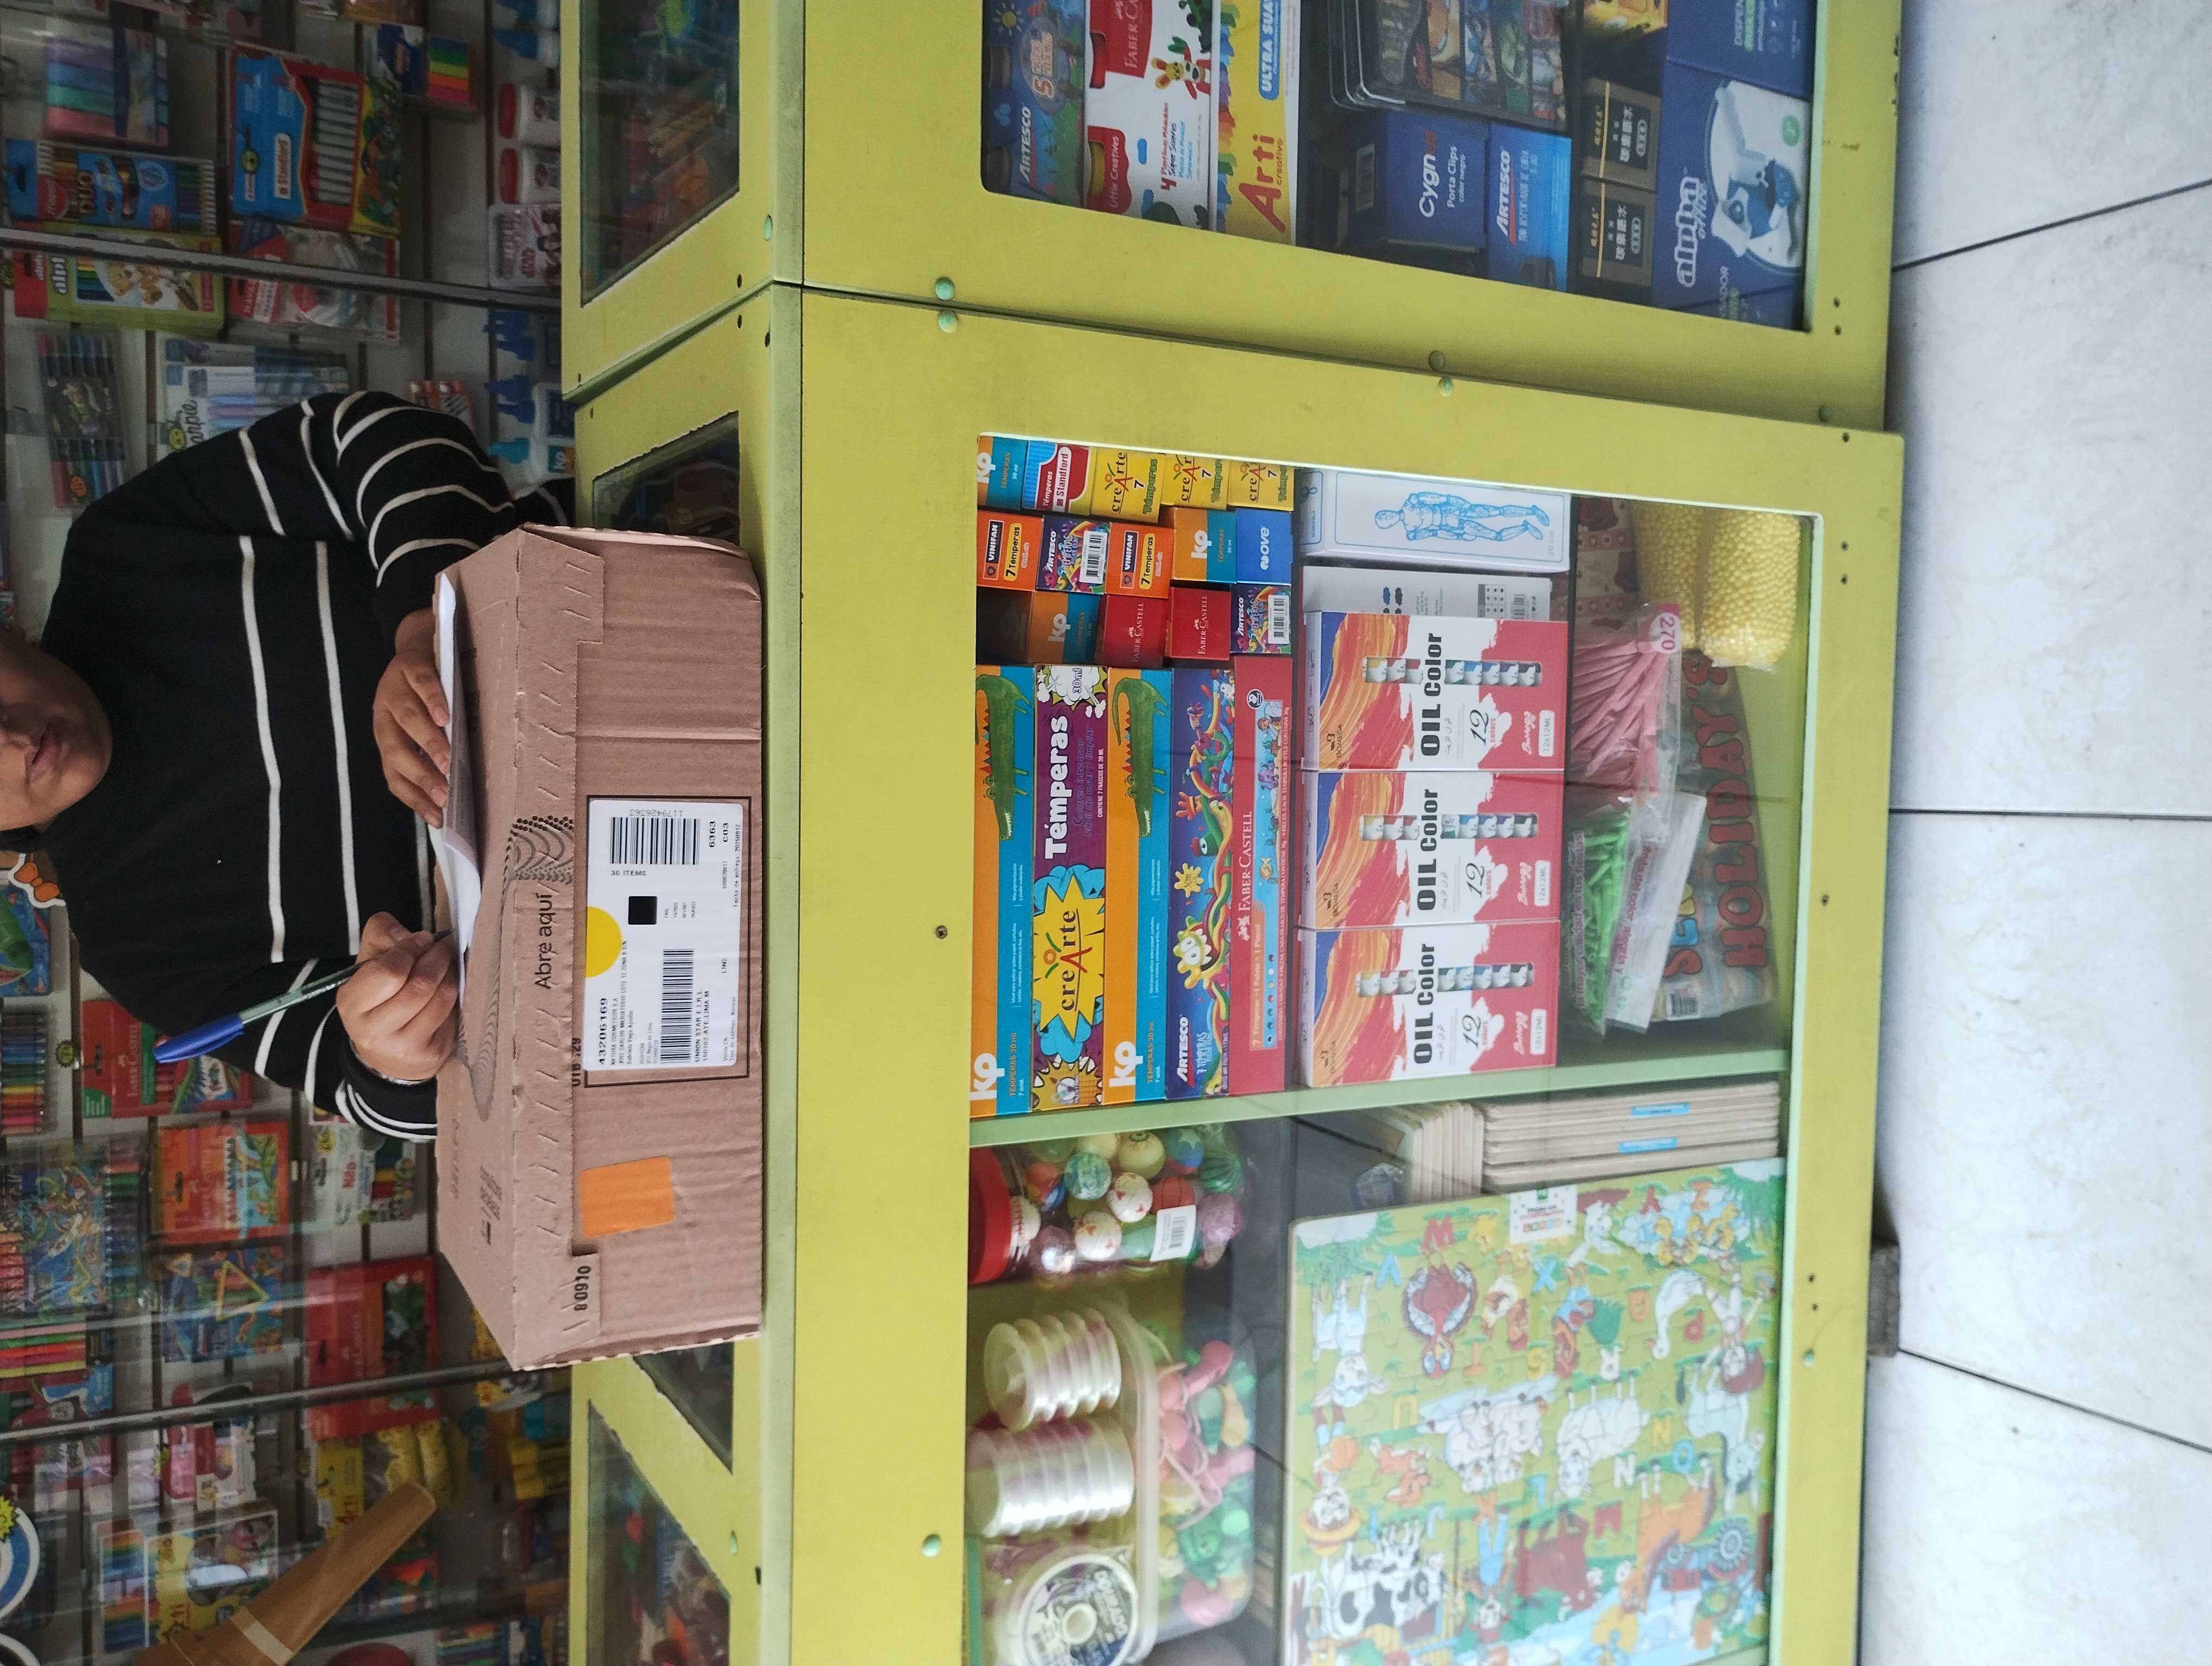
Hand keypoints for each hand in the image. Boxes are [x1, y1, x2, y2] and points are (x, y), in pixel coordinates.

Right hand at [337, 912, 457, 1082]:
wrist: (387, 1052)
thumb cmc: (379, 997)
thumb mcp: (369, 962)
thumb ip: (382, 935)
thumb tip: (415, 935)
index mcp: (351, 1003)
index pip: (389, 971)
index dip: (411, 948)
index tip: (423, 939)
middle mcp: (373, 1030)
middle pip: (420, 984)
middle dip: (436, 958)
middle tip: (441, 948)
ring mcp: (403, 1045)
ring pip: (441, 997)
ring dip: (449, 973)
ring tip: (446, 964)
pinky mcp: (431, 1053)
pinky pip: (452, 1012)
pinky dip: (454, 993)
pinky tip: (447, 987)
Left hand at [374, 607, 448, 826]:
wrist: (418, 640)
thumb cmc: (424, 693)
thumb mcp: (419, 727)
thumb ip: (427, 753)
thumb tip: (449, 792)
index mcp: (387, 736)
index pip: (393, 775)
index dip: (413, 798)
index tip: (437, 818)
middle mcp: (384, 715)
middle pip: (396, 751)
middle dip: (420, 776)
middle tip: (444, 795)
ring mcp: (395, 689)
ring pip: (407, 720)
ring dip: (427, 744)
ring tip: (447, 762)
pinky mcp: (410, 666)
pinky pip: (421, 685)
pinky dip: (432, 702)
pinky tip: (446, 718)